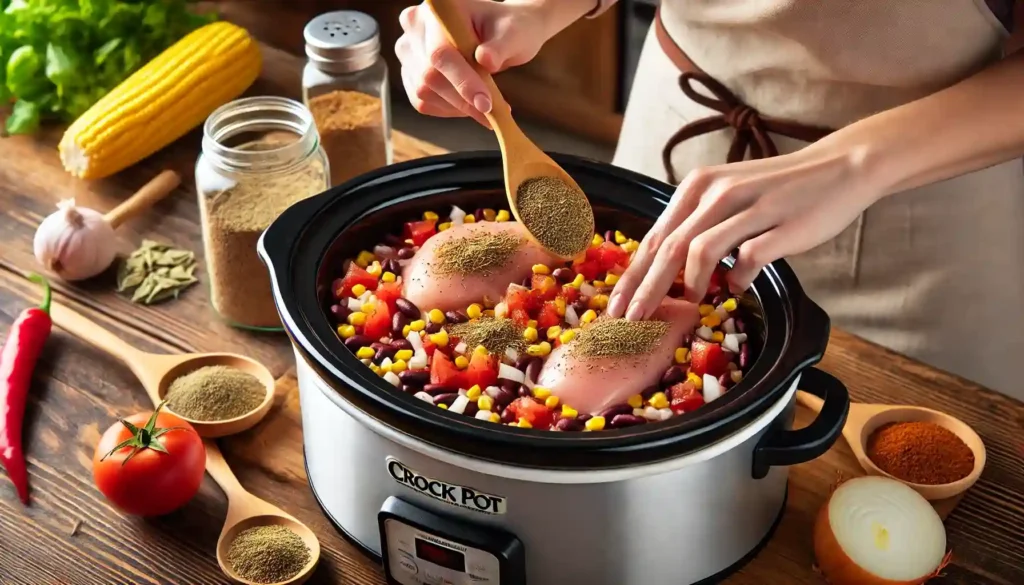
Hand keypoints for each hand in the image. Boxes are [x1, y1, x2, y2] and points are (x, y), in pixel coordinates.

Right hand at [396, 0, 549, 126]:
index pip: (440, 52)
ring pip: (424, 93)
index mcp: (437, 11)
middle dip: (463, 100)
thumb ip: (500, 47)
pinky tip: (469, 104)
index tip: (485, 104)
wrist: (502, 35)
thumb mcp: (513, 34)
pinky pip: (423, 102)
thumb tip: (486, 60)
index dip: (461, 81)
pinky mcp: (410, 73)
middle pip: (429, 76)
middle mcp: (415, 27)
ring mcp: (408, 51)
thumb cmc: (508, 29)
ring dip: (457, 107)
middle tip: (492, 111)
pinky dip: (448, 109)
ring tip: (486, 105)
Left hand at [607, 146, 882, 319]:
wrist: (838, 168)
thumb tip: (668, 272)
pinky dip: (736, 280)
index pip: (655, 236)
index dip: (633, 275)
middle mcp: (717, 192)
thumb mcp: (727, 196)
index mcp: (698, 186)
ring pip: (700, 251)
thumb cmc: (776, 190)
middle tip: (631, 319)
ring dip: (689, 284)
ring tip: (687, 305)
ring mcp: (749, 207)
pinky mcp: (780, 224)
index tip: (616, 305)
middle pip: (669, 247)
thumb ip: (697, 226)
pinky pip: (747, 259)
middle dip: (645, 289)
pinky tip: (735, 290)